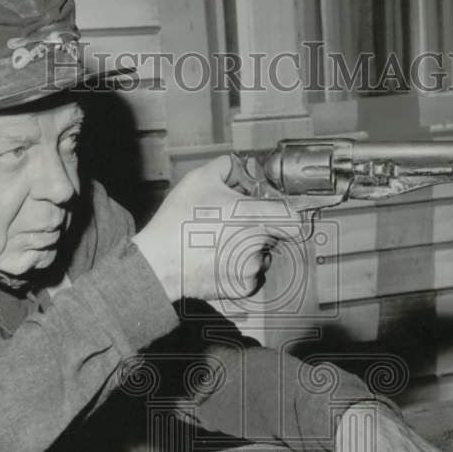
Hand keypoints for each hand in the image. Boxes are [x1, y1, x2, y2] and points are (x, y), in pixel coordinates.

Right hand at [133, 155, 296, 302]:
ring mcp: (251, 268)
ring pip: (261, 255)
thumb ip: (226, 166)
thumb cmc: (178, 222)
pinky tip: (217, 261)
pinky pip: (250, 276)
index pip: (293, 219)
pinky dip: (238, 270)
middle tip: (231, 225)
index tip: (275, 215)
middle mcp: (258, 243)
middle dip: (257, 228)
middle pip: (273, 234)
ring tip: (219, 244)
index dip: (285, 215)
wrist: (159, 262)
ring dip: (248, 250)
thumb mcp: (199, 179)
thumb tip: (238, 164)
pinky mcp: (242, 287)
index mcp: (253, 216)